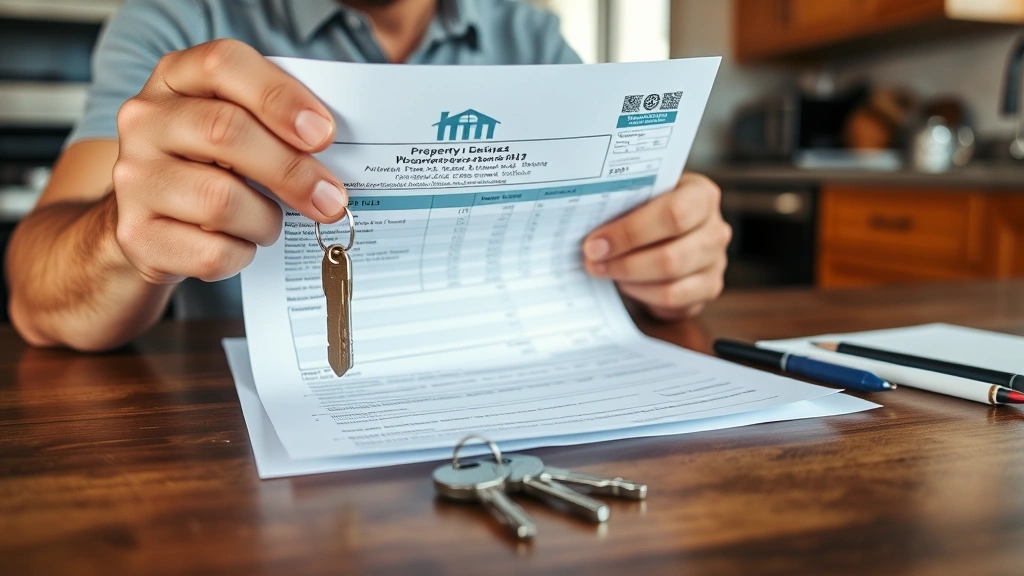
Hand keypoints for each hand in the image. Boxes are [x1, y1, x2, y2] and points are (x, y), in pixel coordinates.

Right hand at [112, 39, 345, 283]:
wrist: (149, 222)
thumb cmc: (211, 167)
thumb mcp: (239, 128)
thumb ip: (277, 124)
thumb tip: (341, 154)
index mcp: (177, 78)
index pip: (224, 64)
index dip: (279, 97)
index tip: (323, 133)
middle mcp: (146, 120)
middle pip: (225, 131)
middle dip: (292, 170)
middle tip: (331, 199)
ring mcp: (133, 178)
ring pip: (220, 200)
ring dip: (266, 220)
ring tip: (271, 222)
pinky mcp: (135, 235)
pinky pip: (210, 252)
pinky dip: (242, 254)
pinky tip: (240, 244)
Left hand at [582, 173, 730, 319]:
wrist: (669, 224)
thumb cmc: (650, 207)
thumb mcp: (640, 195)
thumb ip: (621, 205)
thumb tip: (587, 230)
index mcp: (701, 195)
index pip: (674, 215)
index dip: (630, 233)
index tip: (595, 244)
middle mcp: (715, 230)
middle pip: (671, 258)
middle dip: (624, 264)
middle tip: (593, 263)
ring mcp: (716, 262)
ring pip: (671, 286)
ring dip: (631, 282)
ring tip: (608, 272)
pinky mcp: (708, 289)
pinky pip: (674, 303)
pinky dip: (644, 297)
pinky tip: (627, 284)